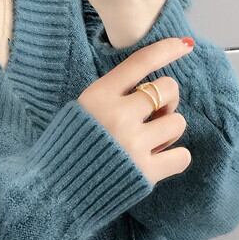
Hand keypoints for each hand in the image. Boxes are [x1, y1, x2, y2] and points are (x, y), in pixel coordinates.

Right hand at [78, 36, 193, 184]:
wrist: (54, 193)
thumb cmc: (68, 151)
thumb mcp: (80, 112)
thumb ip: (111, 98)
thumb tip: (153, 91)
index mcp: (99, 96)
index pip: (140, 62)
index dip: (166, 50)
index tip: (184, 46)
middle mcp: (118, 115)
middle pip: (167, 89)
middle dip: (167, 100)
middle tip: (155, 115)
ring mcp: (133, 144)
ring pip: (178, 122)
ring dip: (169, 131)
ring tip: (150, 143)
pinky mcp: (145, 172)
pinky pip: (182, 156)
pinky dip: (174, 158)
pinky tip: (158, 161)